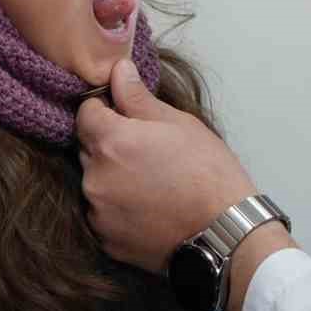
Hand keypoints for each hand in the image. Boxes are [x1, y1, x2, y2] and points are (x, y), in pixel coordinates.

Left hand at [76, 58, 257, 273]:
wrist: (224, 232)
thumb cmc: (208, 173)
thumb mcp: (179, 124)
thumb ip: (138, 98)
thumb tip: (118, 70)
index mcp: (111, 141)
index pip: (85, 112)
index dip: (105, 110)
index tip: (126, 117)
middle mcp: (95, 177)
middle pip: (87, 148)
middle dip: (108, 145)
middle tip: (146, 152)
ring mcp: (98, 212)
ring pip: (93, 183)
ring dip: (111, 177)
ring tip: (150, 183)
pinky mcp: (106, 240)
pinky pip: (102, 214)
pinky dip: (118, 208)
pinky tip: (148, 208)